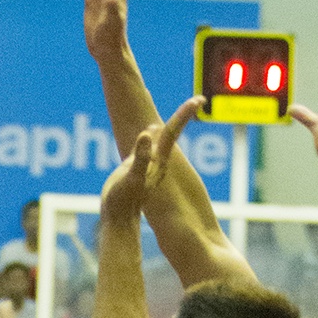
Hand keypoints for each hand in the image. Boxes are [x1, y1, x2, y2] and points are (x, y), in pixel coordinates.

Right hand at [100, 99, 203, 223]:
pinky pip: (148, 146)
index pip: (173, 131)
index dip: (185, 113)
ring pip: (159, 138)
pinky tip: (149, 131)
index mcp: (158, 159)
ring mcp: (151, 164)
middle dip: (183, 114)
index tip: (200, 99)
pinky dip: (150, 134)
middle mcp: (158, 159)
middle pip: (170, 131)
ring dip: (167, 122)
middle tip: (197, 99)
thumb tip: (146, 134)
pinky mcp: (142, 168)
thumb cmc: (123, 201)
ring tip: (169, 104)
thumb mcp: (131, 178)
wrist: (118, 219)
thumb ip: (140, 158)